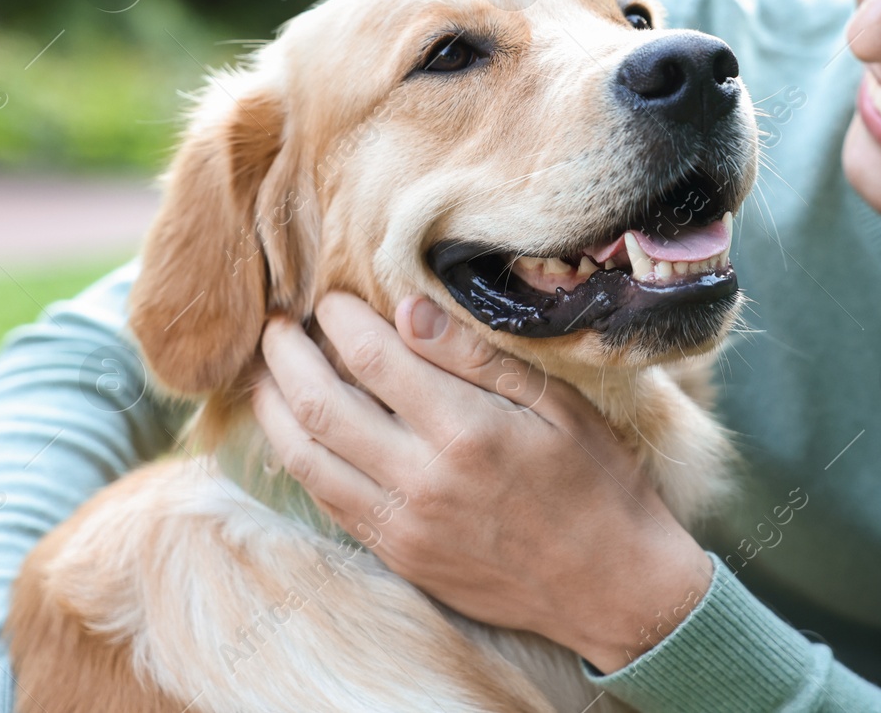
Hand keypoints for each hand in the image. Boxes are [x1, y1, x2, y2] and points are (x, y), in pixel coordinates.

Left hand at [251, 292, 712, 672]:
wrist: (611, 583)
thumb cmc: (595, 481)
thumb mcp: (557, 403)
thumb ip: (476, 357)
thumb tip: (407, 311)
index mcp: (467, 430)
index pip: (374, 358)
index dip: (341, 320)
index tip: (331, 298)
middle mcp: (423, 479)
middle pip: (321, 406)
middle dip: (287, 358)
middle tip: (278, 326)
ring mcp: (404, 525)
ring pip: (307, 459)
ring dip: (275, 410)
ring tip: (268, 374)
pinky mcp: (398, 555)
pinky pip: (328, 501)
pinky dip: (301, 460)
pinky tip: (298, 433)